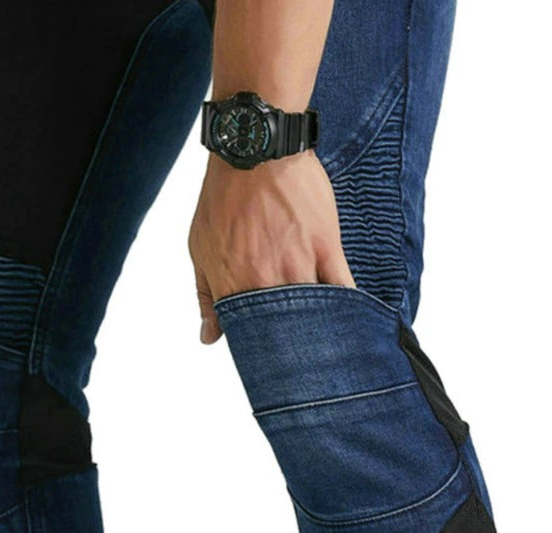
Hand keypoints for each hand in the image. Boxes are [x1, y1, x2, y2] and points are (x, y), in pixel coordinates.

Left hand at [188, 149, 354, 343]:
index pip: (250, 336)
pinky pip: (343, 286)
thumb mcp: (201, 248)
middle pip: (286, 332)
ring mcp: (299, 265)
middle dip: (294, 349)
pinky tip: (351, 320)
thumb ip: (206, 296)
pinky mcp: (326, 246)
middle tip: (302, 359)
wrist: (253, 152)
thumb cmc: (222, 199)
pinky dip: (348, 306)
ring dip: (321, 331)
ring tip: (327, 344)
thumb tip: (209, 338)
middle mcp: (266, 282)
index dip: (261, 352)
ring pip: (316, 314)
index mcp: (233, 286)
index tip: (270, 361)